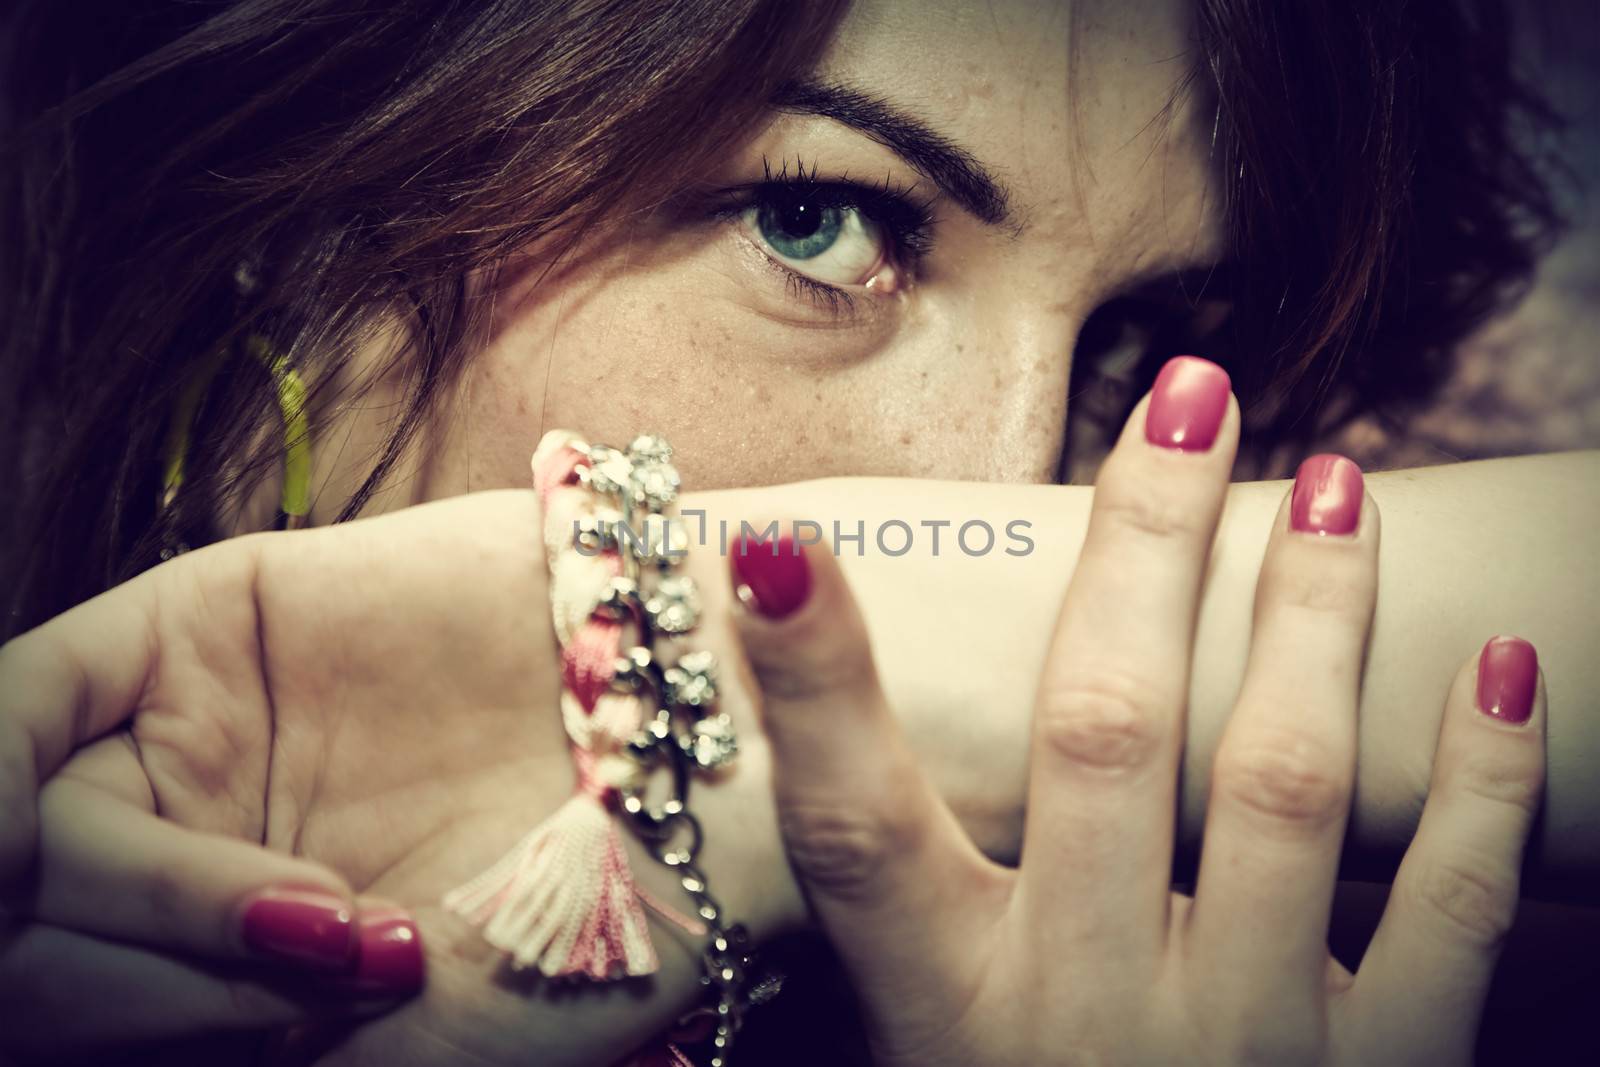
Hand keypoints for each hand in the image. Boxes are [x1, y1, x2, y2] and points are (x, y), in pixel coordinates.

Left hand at [0, 490, 782, 1064]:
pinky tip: (34, 805)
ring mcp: (193, 742)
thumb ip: (261, 1049)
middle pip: (31, 936)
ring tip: (327, 916)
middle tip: (334, 963)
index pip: (73, 1012)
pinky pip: (27, 692)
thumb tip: (74, 1029)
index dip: (136, 1023)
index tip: (286, 1021)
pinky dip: (3, 753)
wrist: (707, 747)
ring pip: (25, 825)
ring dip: (142, 897)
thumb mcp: (431, 1057)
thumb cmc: (600, 917)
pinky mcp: (204, 625)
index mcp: (237, 971)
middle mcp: (198, 854)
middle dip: (146, 984)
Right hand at [735, 357, 1545, 1064]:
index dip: (812, 682)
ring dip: (1312, 617)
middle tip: (1190, 399)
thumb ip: (903, 914)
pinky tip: (1505, 663)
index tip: (779, 540)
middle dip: (1141, 552)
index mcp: (948, 1014)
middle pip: (1102, 739)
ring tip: (1333, 484)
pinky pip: (1457, 918)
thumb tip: (825, 719)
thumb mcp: (932, 1051)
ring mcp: (1244, 1050)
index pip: (854, 826)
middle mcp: (1083, 1020)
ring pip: (1284, 787)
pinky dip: (1487, 786)